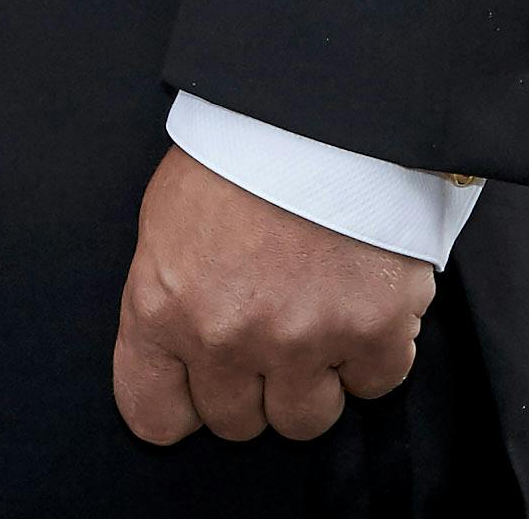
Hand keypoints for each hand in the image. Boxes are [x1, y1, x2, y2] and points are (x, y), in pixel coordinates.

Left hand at [113, 147, 434, 446]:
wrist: (322, 105)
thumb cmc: (238, 151)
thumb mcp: (168, 219)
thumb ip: (170, 296)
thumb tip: (180, 353)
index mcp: (162, 306)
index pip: (153, 415)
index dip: (182, 402)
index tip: (200, 383)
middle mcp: (226, 336)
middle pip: (237, 423)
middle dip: (253, 385)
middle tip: (270, 329)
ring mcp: (302, 341)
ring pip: (306, 419)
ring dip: (314, 380)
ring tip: (318, 317)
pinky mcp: (373, 333)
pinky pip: (375, 385)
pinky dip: (374, 353)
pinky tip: (363, 302)